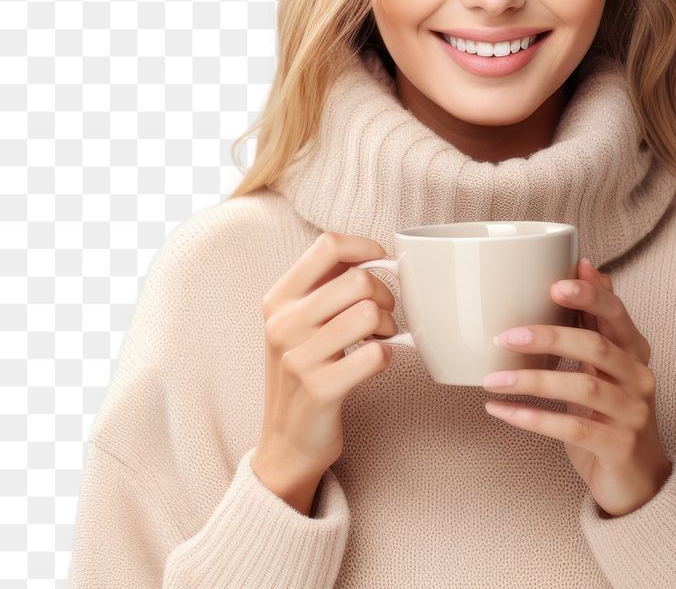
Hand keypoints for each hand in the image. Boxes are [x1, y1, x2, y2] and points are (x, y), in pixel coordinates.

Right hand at [254, 231, 398, 499]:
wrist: (286, 440)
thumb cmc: (303, 369)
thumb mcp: (298, 321)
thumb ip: (325, 284)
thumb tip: (369, 252)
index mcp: (278, 299)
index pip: (328, 245)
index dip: (365, 247)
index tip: (381, 262)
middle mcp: (282, 324)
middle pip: (357, 279)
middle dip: (384, 295)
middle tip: (383, 316)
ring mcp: (298, 358)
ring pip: (367, 314)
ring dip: (387, 325)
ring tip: (380, 337)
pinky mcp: (320, 390)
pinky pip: (374, 355)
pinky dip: (385, 355)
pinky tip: (376, 361)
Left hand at [482, 256, 672, 516]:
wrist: (639, 479)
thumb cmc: (612, 411)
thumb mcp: (607, 364)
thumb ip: (595, 320)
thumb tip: (584, 264)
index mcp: (635, 350)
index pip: (616, 313)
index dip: (589, 296)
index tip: (555, 284)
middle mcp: (640, 377)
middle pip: (597, 347)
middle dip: (550, 336)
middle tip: (506, 334)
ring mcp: (633, 414)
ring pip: (582, 389)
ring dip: (532, 380)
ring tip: (492, 378)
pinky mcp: (618, 447)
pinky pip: (572, 428)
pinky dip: (533, 418)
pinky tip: (502, 411)